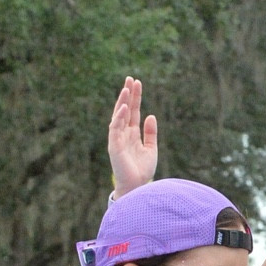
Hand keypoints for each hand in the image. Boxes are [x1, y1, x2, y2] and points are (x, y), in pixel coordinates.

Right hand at [107, 77, 156, 196]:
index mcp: (132, 134)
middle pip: (125, 110)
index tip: (137, 82)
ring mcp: (118, 139)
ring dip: (122, 102)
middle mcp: (123, 134)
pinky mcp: (114, 146)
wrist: (137, 187)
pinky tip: (125, 107)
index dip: (136, 97)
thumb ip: (150, 133)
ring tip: (127, 88)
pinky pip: (115, 129)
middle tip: (130, 78)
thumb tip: (150, 115)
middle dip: (127, 94)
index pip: (134, 112)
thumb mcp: (151, 148)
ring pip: (119, 116)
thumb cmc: (142, 171)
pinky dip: (119, 118)